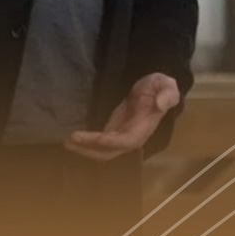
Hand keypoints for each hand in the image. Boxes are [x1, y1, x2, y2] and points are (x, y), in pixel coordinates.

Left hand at [64, 73, 179, 161]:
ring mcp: (120, 137)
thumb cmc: (159, 86)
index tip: (99, 139)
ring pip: (101, 151)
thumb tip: (161, 103)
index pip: (129, 141)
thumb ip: (167, 93)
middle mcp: (131, 137)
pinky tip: (71, 140)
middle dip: (91, 148)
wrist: (153, 90)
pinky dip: (84, 144)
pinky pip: (97, 145)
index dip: (114, 142)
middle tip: (72, 139)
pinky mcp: (112, 133)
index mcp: (144, 127)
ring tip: (67, 141)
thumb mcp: (166, 84)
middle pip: (110, 151)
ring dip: (84, 148)